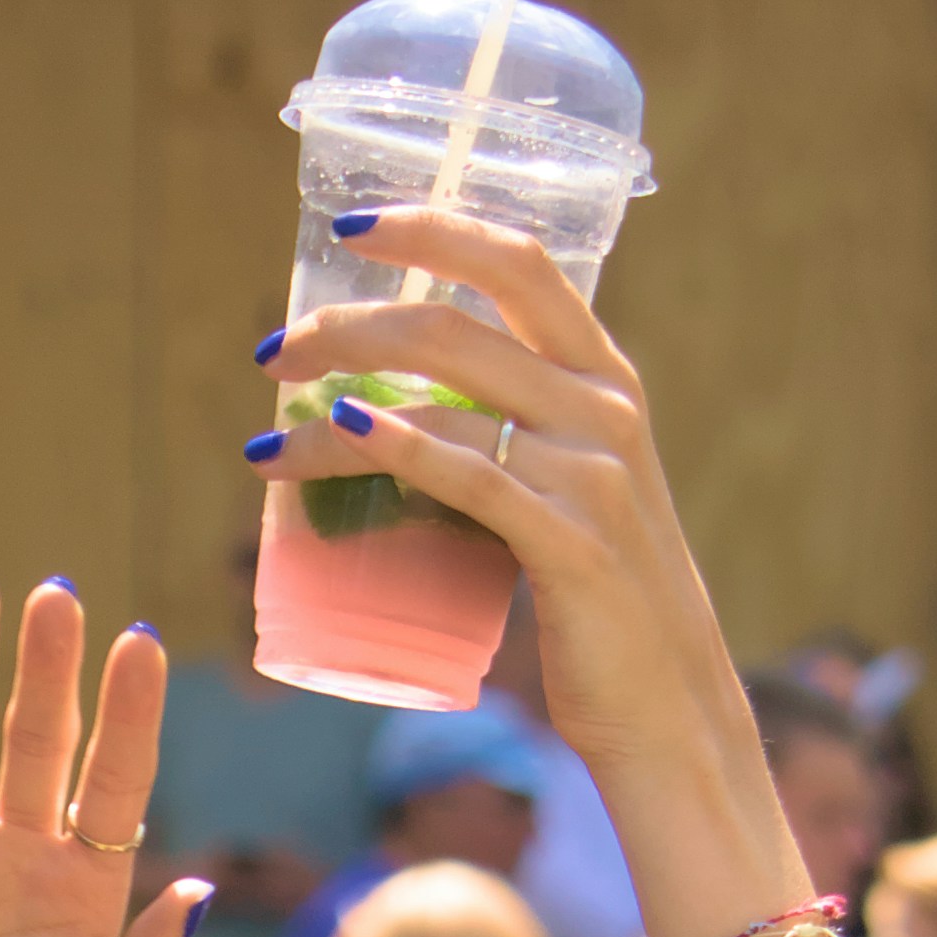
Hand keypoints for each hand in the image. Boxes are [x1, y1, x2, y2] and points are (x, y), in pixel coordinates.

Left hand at [264, 210, 751, 831]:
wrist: (668, 709)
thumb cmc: (599, 604)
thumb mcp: (567, 494)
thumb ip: (508, 442)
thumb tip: (387, 417)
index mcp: (605, 379)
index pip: (519, 264)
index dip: (433, 228)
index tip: (350, 227)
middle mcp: (605, 408)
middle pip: (458, 325)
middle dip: (350, 324)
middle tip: (274, 351)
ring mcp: (593, 474)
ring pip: (445, 401)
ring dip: (337, 406)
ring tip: (268, 437)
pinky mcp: (572, 545)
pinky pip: (470, 478)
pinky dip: (396, 448)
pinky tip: (340, 436)